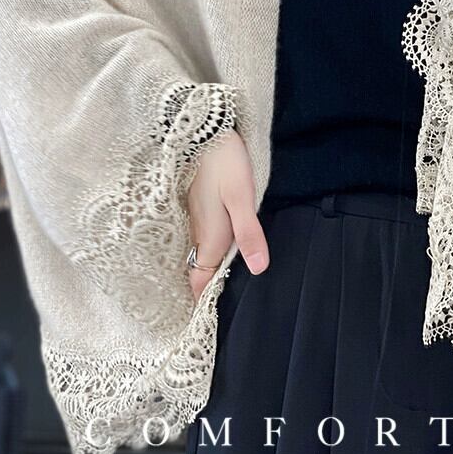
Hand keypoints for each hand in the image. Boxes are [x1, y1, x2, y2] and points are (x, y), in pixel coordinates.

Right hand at [185, 129, 268, 300]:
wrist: (203, 130)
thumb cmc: (226, 163)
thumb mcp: (243, 198)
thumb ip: (250, 233)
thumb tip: (258, 269)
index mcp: (210, 235)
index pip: (200, 279)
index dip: (202, 301)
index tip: (204, 323)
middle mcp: (198, 230)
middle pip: (198, 268)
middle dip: (202, 289)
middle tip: (211, 309)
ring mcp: (194, 217)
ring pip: (197, 252)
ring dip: (202, 270)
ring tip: (213, 286)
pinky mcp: (195, 203)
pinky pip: (197, 235)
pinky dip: (202, 249)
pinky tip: (213, 249)